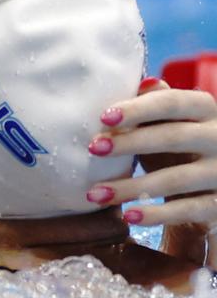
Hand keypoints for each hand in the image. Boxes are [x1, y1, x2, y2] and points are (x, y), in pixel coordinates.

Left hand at [86, 78, 216, 266]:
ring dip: (132, 187)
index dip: (139, 109)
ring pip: (177, 179)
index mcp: (205, 109)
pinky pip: (188, 210)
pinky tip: (128, 216)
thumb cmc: (177, 145)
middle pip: (174, 137)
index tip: (104, 117)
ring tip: (94, 193)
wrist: (210, 186)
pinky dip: (157, 214)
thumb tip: (140, 81)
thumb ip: (154, 102)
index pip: (173, 103)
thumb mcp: (167, 121)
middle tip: (93, 148)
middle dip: (130, 143)